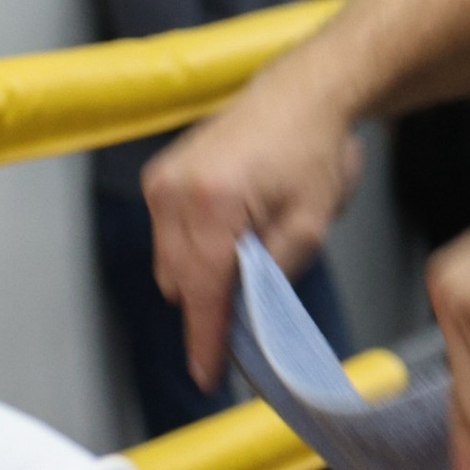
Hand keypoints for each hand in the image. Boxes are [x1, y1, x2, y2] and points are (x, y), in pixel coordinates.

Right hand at [145, 75, 363, 386]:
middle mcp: (175, 190)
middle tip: (254, 295)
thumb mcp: (309, 225)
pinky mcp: (157, 176)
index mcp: (214, 202)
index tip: (206, 375)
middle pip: (180, 283)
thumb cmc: (312, 151)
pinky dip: (193, 245)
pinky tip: (229, 226)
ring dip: (202, 272)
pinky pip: (165, 236)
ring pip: (169, 264)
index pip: (202, 291)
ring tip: (248, 244)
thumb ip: (272, 277)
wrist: (298, 95)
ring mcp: (161, 181)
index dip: (205, 339)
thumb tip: (246, 319)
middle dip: (212, 300)